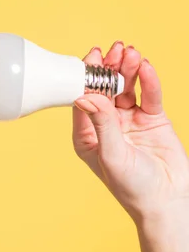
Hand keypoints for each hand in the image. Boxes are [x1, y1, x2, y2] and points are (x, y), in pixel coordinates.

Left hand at [72, 42, 188, 222]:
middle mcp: (105, 124)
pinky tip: (146, 66)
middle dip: (108, 68)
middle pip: (104, 89)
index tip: (89, 58)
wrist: (168, 202)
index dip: (86, 78)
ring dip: (127, 69)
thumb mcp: (112, 154)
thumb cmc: (133, 187)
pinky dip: (148, 81)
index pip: (83, 99)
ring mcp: (129, 120)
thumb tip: (83, 96)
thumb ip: (101, 124)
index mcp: (86, 134)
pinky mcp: (152, 119)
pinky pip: (149, 96)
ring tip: (130, 53)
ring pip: (126, 88)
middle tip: (112, 49)